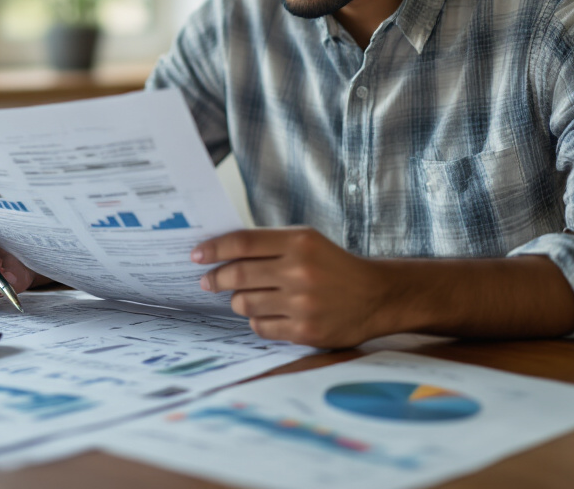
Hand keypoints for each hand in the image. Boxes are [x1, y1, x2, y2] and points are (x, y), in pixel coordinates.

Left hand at [191, 227, 394, 347]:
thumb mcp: (307, 242)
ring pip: (245, 304)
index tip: (196, 256)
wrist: (377, 296)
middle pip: (237, 275)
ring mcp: (302, 304)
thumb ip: (268, 245)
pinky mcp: (305, 331)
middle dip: (216, 278)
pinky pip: (261, 327)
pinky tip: (268, 314)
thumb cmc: (333, 266)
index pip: (242, 243)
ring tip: (247, 297)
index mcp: (299, 242)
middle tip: (208, 281)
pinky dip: (257, 320)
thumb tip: (220, 253)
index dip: (213, 249)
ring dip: (239, 301)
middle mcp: (300, 271)